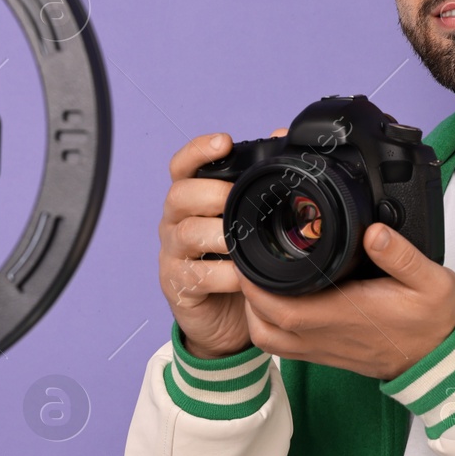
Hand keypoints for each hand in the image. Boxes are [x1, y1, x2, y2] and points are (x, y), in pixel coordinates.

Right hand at [158, 127, 287, 359]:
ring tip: (242, 240)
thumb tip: (280, 136)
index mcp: (192, 200)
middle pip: (179, 195)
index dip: (198, 151)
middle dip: (211, 194)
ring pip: (186, 233)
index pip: (182, 166)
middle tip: (238, 200)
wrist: (230, 319)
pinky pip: (196, 275)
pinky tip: (243, 277)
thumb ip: (261, 183)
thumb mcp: (252, 223)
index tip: (224, 142)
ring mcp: (174, 254)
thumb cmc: (241, 261)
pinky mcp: (179, 286)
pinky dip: (223, 274)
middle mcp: (176, 222)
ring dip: (218, 234)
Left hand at [237, 220, 454, 381]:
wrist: (443, 360)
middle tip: (247, 259)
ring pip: (268, 339)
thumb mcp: (431, 280)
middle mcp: (327, 335)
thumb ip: (401, 255)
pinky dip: (268, 326)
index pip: (281, 306)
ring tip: (257, 280)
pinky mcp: (326, 354)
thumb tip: (373, 231)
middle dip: (247, 292)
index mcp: (344, 314)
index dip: (255, 284)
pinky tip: (275, 302)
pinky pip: (282, 347)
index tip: (249, 254)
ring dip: (254, 312)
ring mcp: (324, 348)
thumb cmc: (434, 320)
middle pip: (263, 323)